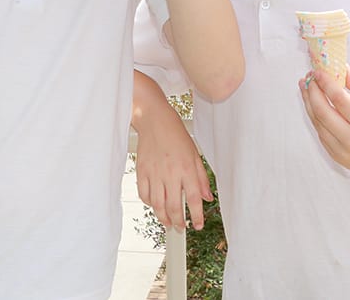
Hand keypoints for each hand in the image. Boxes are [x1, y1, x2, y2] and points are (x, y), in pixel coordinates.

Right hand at [135, 108, 211, 231]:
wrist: (155, 120)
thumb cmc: (176, 134)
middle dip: (178, 222)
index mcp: (186, 169)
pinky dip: (149, 204)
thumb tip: (207, 197)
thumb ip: (201, 178)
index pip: (193, 199)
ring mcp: (154, 173)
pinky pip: (144, 194)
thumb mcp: (195, 154)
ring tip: (168, 223)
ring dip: (163, 218)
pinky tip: (155, 205)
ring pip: (157, 205)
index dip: (196, 216)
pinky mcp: (141, 171)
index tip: (198, 225)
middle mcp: (171, 173)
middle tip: (180, 228)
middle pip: (174, 207)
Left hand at [299, 69, 349, 184]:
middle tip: (308, 78)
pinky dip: (317, 119)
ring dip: (309, 105)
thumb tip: (341, 68)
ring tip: (306, 88)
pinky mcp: (339, 159)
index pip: (339, 99)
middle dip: (312, 92)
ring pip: (318, 124)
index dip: (325, 83)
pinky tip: (315, 107)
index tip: (318, 70)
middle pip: (323, 112)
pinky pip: (322, 135)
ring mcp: (344, 152)